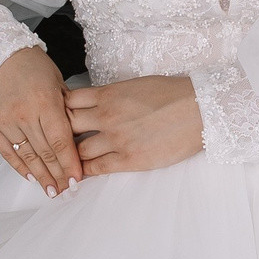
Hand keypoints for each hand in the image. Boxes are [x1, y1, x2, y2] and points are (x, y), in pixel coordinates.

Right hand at [0, 46, 81, 194]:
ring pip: (27, 156)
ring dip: (41, 176)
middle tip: (67, 190)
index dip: (70, 163)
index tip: (77, 179)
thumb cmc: (31, 66)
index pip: (60, 141)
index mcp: (45, 102)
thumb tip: (81, 136)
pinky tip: (31, 177)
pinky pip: (7, 152)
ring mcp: (5, 121)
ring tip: (51, 190)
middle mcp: (24, 113)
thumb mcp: (57, 82)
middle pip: (45, 153)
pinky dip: (20, 166)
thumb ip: (67, 109)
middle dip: (58, 174)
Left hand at [70, 74, 203, 175]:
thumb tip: (98, 102)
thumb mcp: (135, 85)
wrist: (199, 109)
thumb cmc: (172, 93)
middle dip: (62, 134)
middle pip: (67, 126)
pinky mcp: (129, 159)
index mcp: (108, 94)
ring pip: (79, 150)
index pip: (69, 101)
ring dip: (73, 156)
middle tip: (60, 142)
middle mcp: (107, 116)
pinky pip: (97, 168)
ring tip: (69, 161)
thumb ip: (113, 94)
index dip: (61, 110)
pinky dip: (86, 171)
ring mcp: (117, 139)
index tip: (60, 117)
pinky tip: (82, 174)